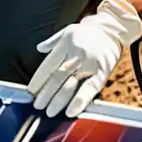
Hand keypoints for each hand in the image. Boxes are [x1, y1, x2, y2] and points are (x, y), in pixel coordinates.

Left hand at [27, 0, 141, 117]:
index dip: (38, 80)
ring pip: (70, 84)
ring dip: (58, 100)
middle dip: (45, 94)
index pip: (47, 66)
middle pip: (57, 77)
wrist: (111, 29)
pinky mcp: (102, 72)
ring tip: (50, 112)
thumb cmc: (87, 32)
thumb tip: (39, 48)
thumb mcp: (67, 32)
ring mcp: (88, 64)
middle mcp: (75, 55)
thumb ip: (52, 42)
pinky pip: (90, 89)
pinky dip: (80, 101)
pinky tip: (71, 111)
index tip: (30, 92)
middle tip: (37, 106)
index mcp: (64, 45)